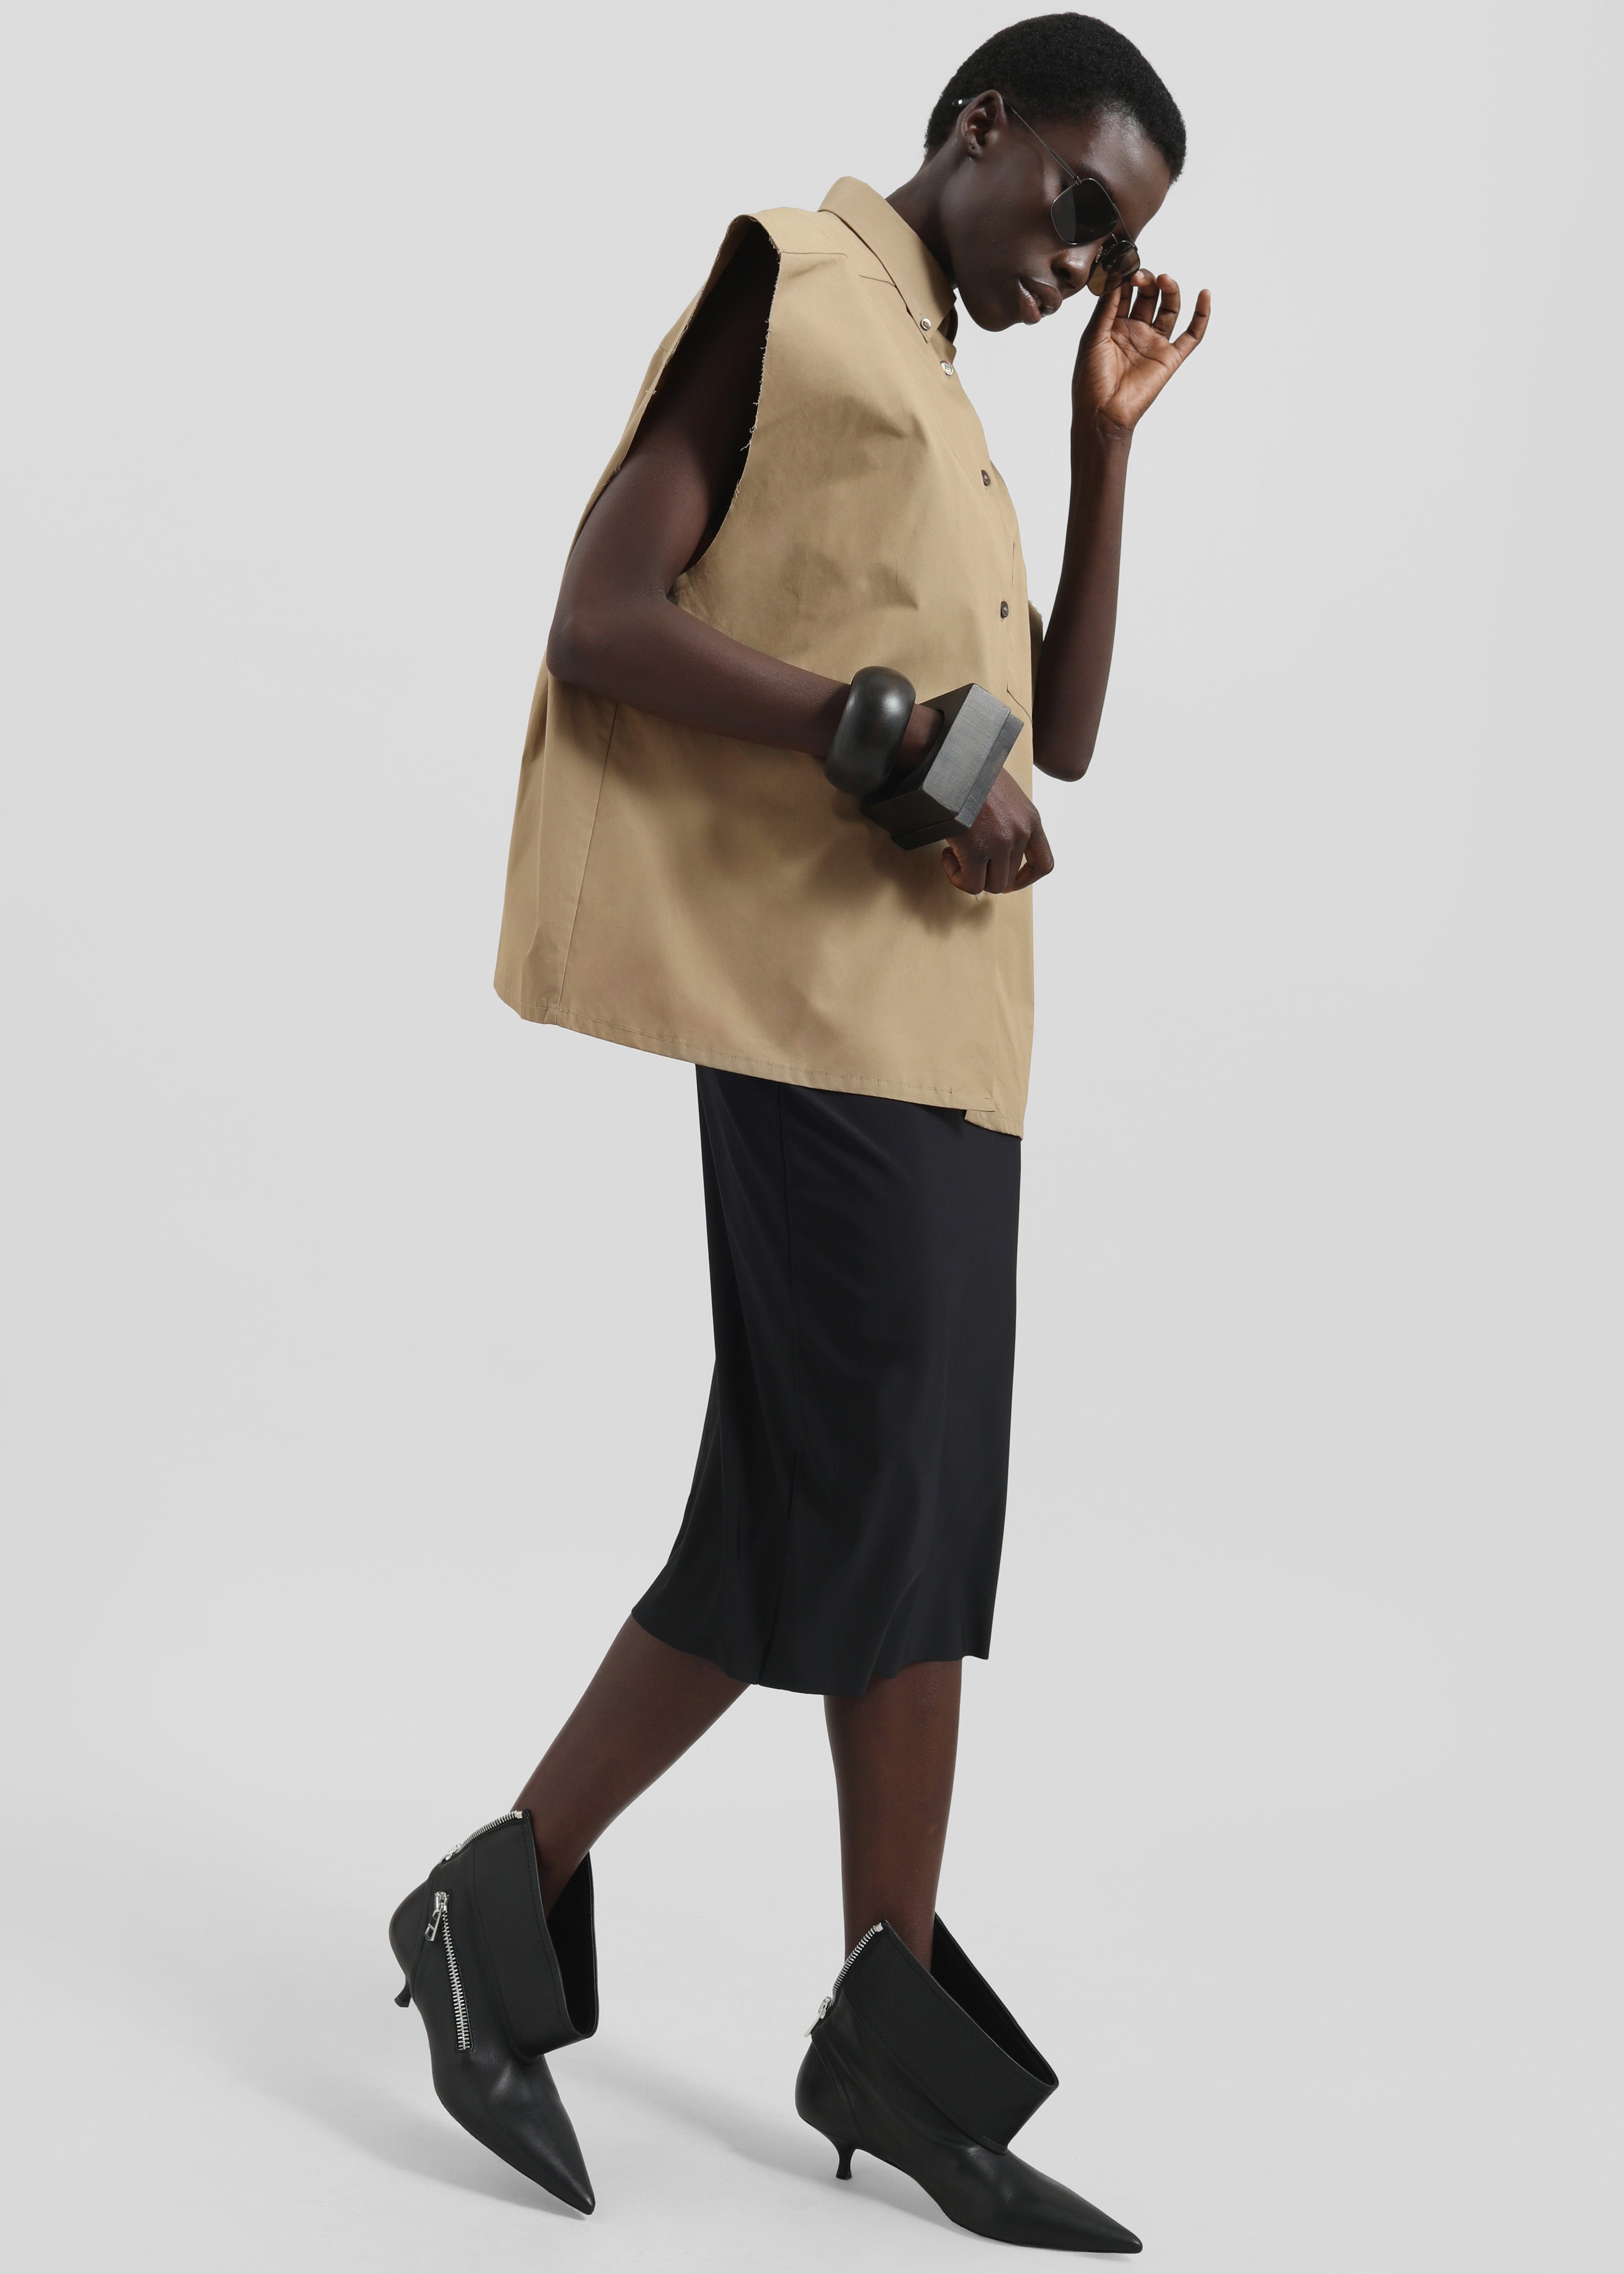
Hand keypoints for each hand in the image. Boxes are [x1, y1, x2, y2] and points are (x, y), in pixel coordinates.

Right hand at [941, 771, 1052, 894]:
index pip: (1044, 864)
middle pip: (1009, 878)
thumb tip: (993, 844)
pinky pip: (971, 884)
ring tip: (955, 854)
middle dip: (987, 875)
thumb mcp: (1005, 795)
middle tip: (967, 859)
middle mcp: (1020, 833)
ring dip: (970, 876)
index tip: (1010, 881)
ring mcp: (1000, 843)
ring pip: (991, 885)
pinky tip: (947, 856)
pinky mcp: (977, 850)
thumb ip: (1009, 820)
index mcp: (1031, 820)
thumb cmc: (973, 772)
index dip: (1026, 879)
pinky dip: (957, 877)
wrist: (956, 761)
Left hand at [1073, 271, 1210, 442]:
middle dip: (1146, 281)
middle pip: (1148, 295)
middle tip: (1141, 276)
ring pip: (1169, 308)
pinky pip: (1192, 334)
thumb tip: (1116, 275)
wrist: (1102, 413)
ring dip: (1169, 290)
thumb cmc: (1090, 379)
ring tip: (1163, 279)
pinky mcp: (1170, 358)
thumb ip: (1106, 307)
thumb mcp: (1093, 337)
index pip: (1125, 292)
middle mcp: (1136, 330)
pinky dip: (1202, 315)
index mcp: (1114, 324)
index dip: (1127, 277)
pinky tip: (1204, 294)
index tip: (1124, 264)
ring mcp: (1154, 343)